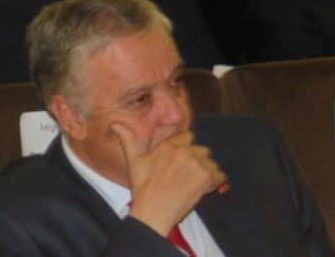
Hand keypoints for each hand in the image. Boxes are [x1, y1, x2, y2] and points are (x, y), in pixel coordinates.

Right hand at [112, 123, 226, 236]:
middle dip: (198, 160)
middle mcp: (183, 151)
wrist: (153, 210)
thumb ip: (127, 140)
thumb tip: (115, 124)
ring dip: (206, 172)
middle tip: (189, 175)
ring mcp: (196, 164)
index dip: (187, 146)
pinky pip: (219, 176)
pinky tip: (203, 189)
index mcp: (167, 146)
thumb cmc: (142, 188)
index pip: (187, 135)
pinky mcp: (206, 178)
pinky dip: (214, 183)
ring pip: (211, 163)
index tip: (184, 158)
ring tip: (195, 183)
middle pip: (202, 149)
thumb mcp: (132, 161)